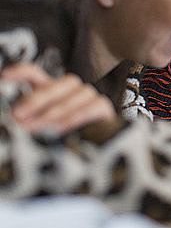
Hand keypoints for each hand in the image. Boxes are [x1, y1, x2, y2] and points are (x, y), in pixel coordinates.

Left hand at [2, 63, 116, 133]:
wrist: (90, 155)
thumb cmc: (61, 141)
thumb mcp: (39, 130)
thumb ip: (27, 122)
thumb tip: (12, 120)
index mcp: (49, 91)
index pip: (34, 73)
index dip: (20, 72)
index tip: (4, 77)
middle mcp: (70, 90)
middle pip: (59, 83)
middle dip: (37, 99)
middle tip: (20, 115)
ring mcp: (88, 97)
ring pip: (77, 93)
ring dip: (55, 111)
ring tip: (39, 127)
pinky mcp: (103, 107)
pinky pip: (93, 105)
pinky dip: (76, 116)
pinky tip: (62, 128)